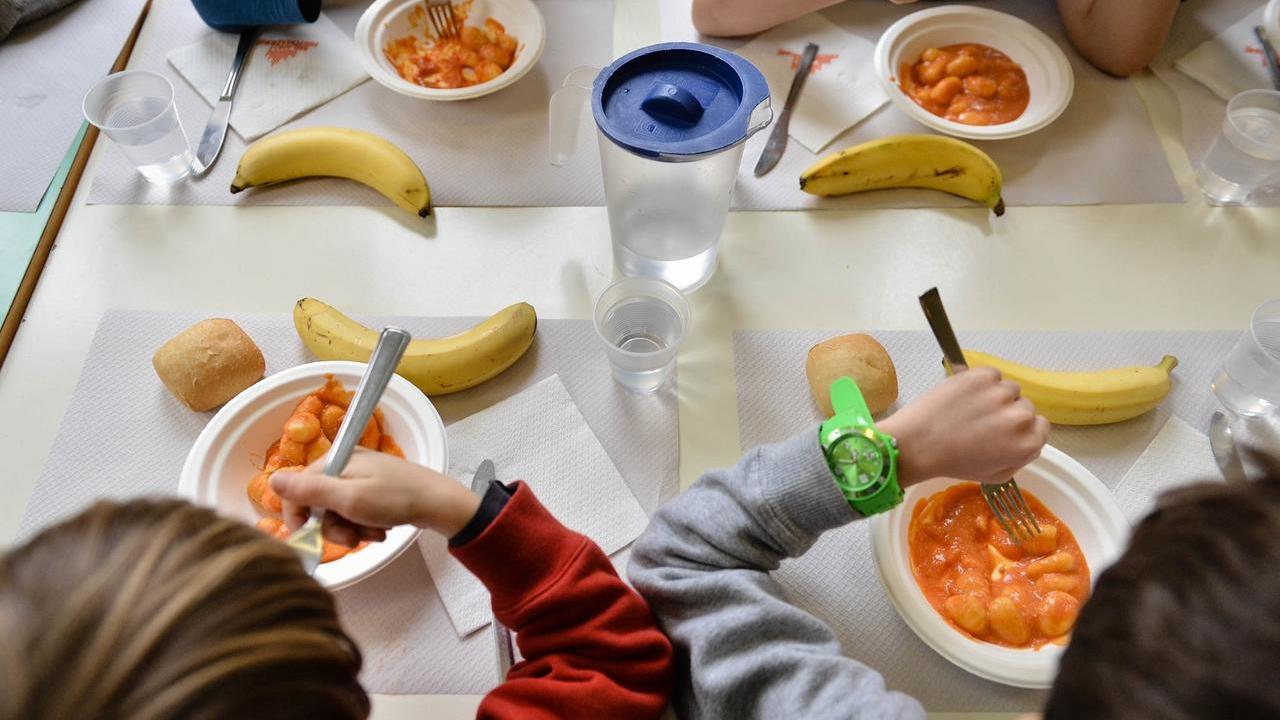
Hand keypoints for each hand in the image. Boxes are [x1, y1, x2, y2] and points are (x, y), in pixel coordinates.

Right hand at [270, 448, 480, 546]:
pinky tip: (381, 529)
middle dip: (333, 526)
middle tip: (353, 538)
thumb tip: (271, 479)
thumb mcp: (348, 498)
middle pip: (318, 503)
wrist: (439, 503)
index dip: (300, 517)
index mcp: (335, 461)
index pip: (297, 490)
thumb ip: (309, 491)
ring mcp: (361, 477)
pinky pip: (356, 512)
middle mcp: (345, 465)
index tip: (310, 538)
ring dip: (352, 529)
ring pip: (338, 512)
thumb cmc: (394, 499)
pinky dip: (365, 525)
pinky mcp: (374, 490)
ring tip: (373, 533)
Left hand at [879, 367, 1049, 486]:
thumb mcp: (995, 475)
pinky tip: (964, 395)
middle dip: (1008, 412)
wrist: (917, 443)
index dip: (1022, 428)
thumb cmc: (953, 462)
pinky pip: (992, 375)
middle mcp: (1020, 417)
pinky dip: (981, 381)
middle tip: (982, 421)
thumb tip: (1027, 442)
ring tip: (970, 408)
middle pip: (1025, 407)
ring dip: (995, 396)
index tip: (1005, 429)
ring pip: (1009, 389)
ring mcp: (1001, 393)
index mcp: (1027, 443)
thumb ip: (1019, 458)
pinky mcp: (982, 376)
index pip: (1042, 426)